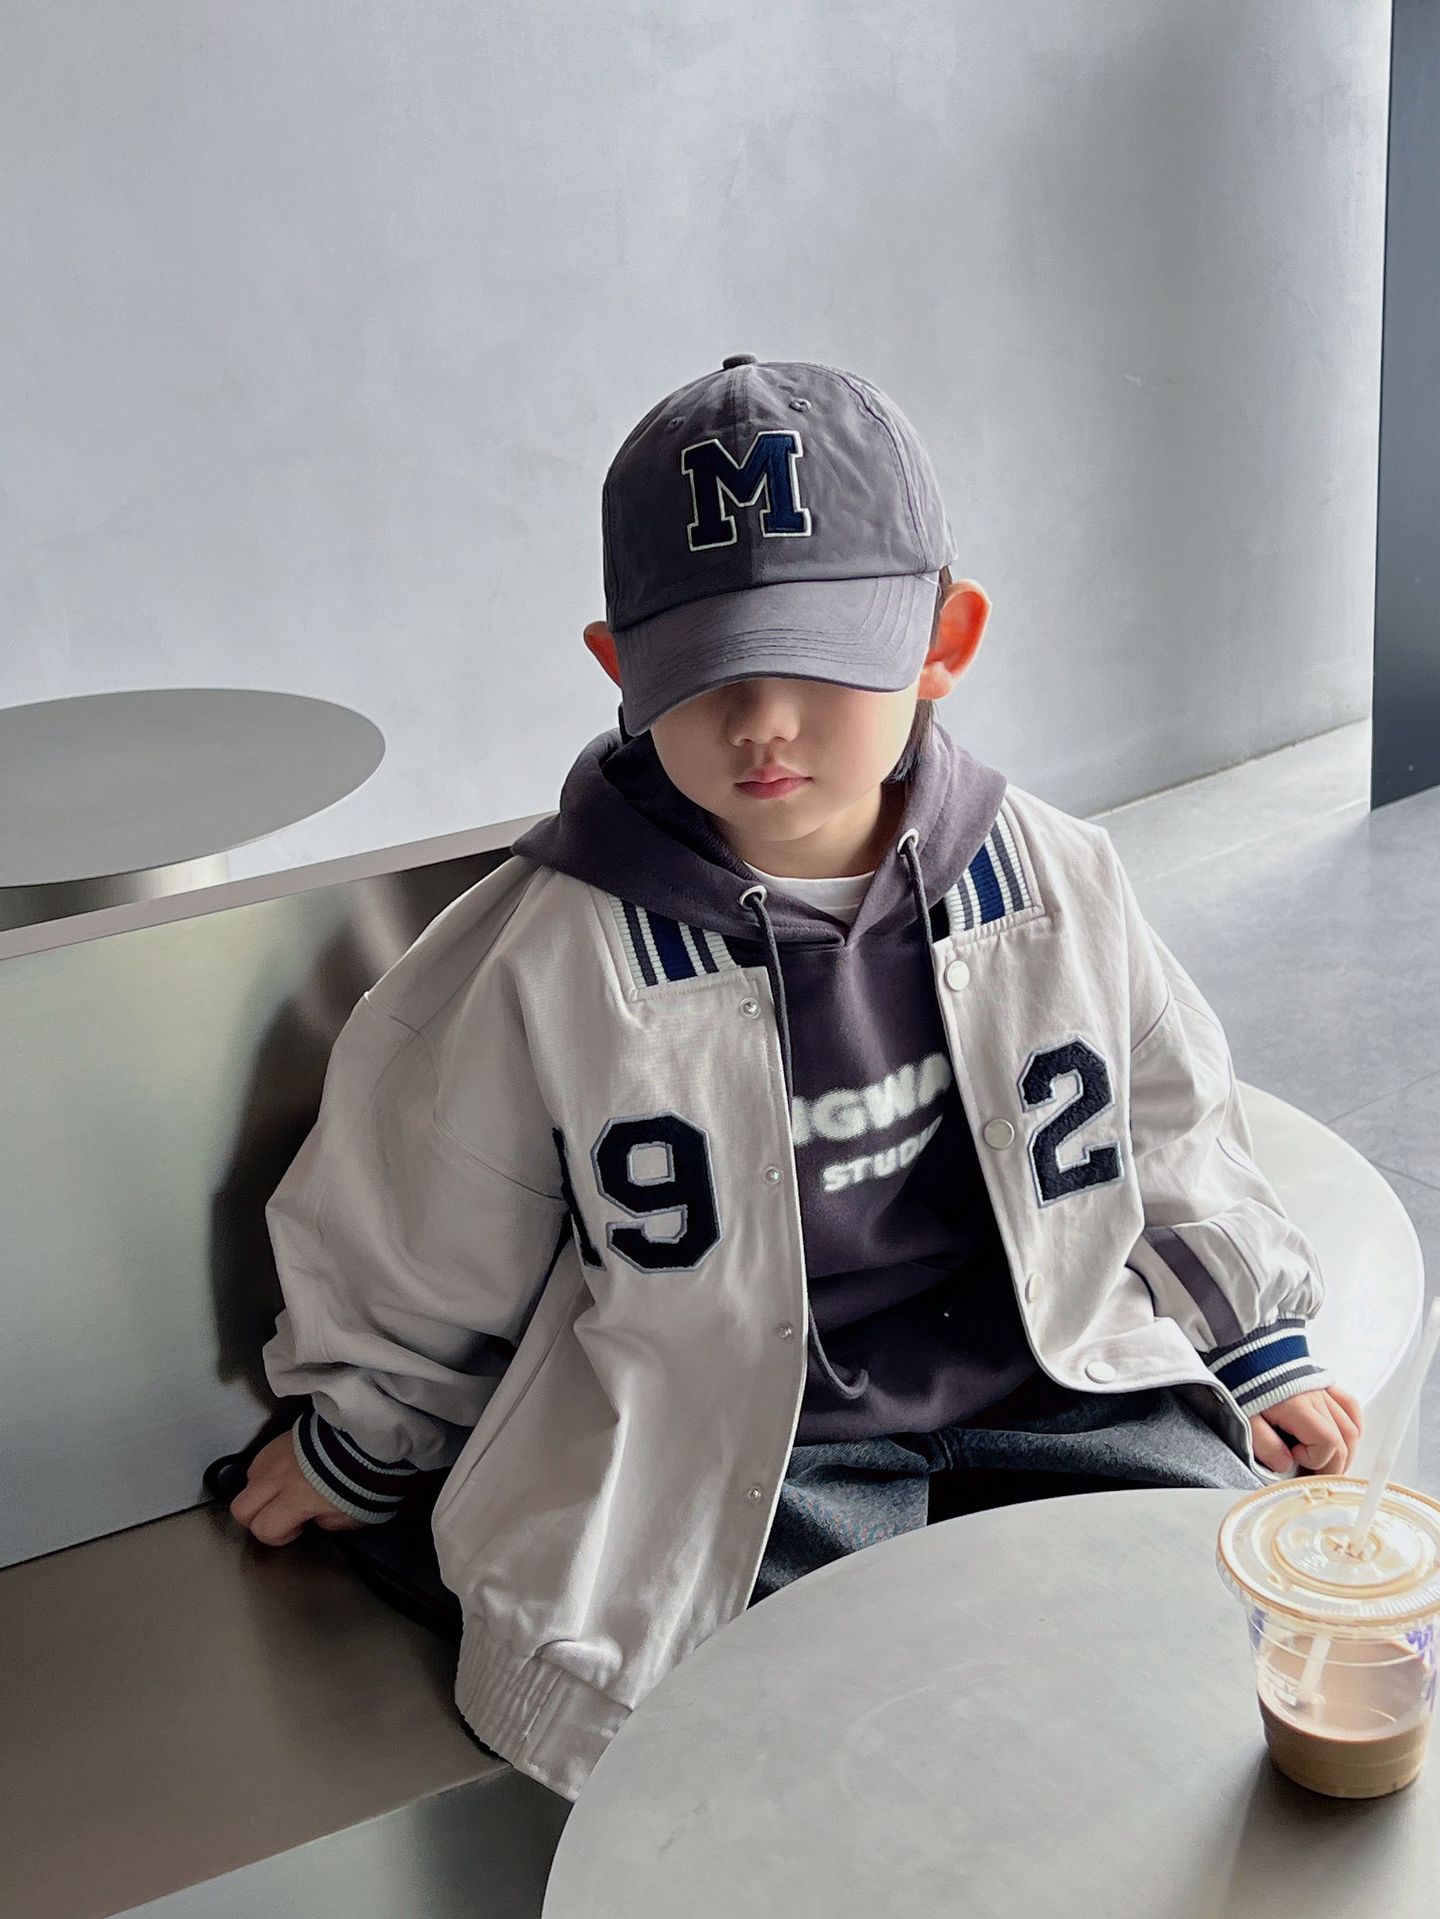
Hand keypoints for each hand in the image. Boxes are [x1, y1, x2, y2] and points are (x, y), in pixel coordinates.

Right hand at [227, 1431, 366, 1545]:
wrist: (366, 1433)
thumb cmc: (361, 1475)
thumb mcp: (351, 1515)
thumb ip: (327, 1523)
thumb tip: (317, 1520)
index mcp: (295, 1499)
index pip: (263, 1528)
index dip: (277, 1536)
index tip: (298, 1528)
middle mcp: (278, 1477)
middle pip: (240, 1508)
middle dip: (255, 1518)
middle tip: (280, 1515)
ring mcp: (276, 1455)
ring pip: (247, 1481)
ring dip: (260, 1492)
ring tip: (284, 1491)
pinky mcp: (280, 1438)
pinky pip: (259, 1460)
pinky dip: (266, 1470)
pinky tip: (288, 1471)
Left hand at [1249, 1384, 1362, 1475]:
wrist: (1242, 1352)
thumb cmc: (1242, 1382)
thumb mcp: (1246, 1420)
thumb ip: (1265, 1446)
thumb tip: (1285, 1465)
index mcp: (1298, 1407)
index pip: (1328, 1442)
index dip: (1317, 1460)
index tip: (1296, 1461)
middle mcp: (1316, 1397)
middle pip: (1344, 1439)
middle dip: (1332, 1465)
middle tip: (1314, 1475)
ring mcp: (1323, 1390)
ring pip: (1351, 1425)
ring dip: (1345, 1450)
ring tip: (1327, 1464)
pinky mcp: (1323, 1385)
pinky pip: (1350, 1405)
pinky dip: (1353, 1424)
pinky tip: (1345, 1439)